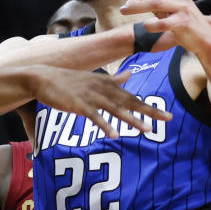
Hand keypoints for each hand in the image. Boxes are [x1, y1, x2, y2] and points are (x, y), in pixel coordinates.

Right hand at [31, 66, 171, 138]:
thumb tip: (129, 74)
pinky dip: (104, 125)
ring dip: (131, 120)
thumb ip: (113, 79)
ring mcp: (90, 96)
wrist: (42, 77)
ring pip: (115, 109)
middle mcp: (102, 89)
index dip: (149, 107)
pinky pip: (93, 116)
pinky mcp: (77, 104)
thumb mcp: (93, 78)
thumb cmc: (67, 80)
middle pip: (129, 102)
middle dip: (149, 111)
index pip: (132, 97)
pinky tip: (113, 134)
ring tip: (146, 130)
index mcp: (107, 84)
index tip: (167, 116)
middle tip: (168, 119)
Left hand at [113, 0, 210, 56]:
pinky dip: (153, 25)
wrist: (202, 36)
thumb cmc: (180, 18)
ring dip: (136, 7)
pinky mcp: (184, 22)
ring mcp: (182, 6)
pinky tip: (144, 26)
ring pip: (155, 3)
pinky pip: (165, 23)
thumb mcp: (167, 3)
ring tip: (122, 10)